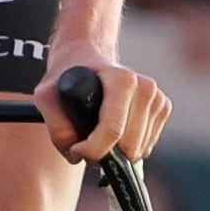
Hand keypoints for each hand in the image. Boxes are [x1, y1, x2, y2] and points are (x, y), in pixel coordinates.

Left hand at [42, 38, 166, 165]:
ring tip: (97, 135)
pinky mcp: (163, 109)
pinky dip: (128, 150)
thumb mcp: (47, 95)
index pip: (113, 131)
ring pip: (139, 151)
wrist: (87, 55)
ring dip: (116, 154)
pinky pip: (146, 148)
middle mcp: (146, 88)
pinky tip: (114, 133)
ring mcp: (158, 99)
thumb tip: (76, 154)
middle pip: (129, 146)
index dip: (92, 150)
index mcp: (123, 80)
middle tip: (84, 145)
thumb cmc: (68, 75)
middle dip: (103, 155)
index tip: (75, 149)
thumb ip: (56, 127)